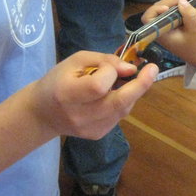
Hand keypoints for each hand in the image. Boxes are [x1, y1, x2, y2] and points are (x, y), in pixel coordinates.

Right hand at [23, 51, 157, 140]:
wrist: (42, 114)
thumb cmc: (58, 81)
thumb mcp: (76, 61)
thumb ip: (104, 61)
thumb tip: (131, 69)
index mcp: (68, 94)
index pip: (98, 86)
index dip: (111, 73)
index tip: (115, 65)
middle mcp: (80, 116)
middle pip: (119, 102)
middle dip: (141, 84)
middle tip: (152, 69)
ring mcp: (90, 129)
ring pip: (124, 109)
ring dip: (132, 92)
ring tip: (126, 80)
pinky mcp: (98, 135)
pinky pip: (120, 116)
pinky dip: (123, 102)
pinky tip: (114, 95)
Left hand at [142, 0, 195, 66]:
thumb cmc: (194, 46)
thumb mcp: (194, 31)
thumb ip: (189, 16)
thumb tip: (182, 0)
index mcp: (161, 33)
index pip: (149, 19)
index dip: (155, 11)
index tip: (167, 8)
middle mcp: (160, 27)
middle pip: (158, 8)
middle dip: (171, 0)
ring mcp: (164, 23)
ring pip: (165, 6)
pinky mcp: (171, 20)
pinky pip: (171, 8)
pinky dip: (178, 1)